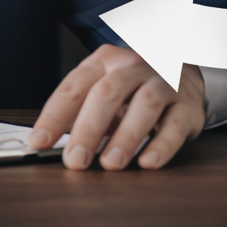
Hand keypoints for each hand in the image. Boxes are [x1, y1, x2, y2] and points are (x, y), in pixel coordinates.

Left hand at [27, 44, 204, 171]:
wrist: (183, 72)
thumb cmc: (133, 88)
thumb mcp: (103, 91)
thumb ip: (76, 113)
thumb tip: (42, 143)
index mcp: (105, 62)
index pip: (75, 87)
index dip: (54, 116)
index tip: (38, 142)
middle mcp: (135, 67)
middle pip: (108, 93)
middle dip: (89, 129)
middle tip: (76, 160)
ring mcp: (164, 82)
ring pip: (144, 104)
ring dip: (126, 136)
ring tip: (111, 164)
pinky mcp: (188, 104)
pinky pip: (175, 124)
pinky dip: (162, 145)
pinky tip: (148, 162)